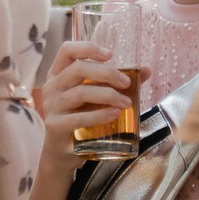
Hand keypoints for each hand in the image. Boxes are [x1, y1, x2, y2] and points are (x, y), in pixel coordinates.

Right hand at [35, 41, 143, 164]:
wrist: (63, 152)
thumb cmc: (81, 119)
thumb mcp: (95, 97)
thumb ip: (117, 82)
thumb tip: (146, 70)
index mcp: (59, 74)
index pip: (67, 50)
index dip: (88, 48)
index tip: (110, 55)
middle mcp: (52, 87)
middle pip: (78, 69)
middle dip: (107, 73)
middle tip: (127, 84)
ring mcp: (52, 107)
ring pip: (80, 93)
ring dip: (108, 95)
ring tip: (126, 104)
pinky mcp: (56, 126)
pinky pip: (78, 118)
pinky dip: (99, 115)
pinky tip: (114, 114)